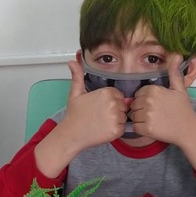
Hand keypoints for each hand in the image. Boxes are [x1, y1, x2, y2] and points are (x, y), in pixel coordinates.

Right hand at [34, 58, 127, 177]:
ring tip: (101, 123)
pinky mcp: (117, 130)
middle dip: (114, 110)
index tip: (100, 107)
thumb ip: (78, 76)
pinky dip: (115, 130)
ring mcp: (116, 117)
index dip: (110, 101)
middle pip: (122, 105)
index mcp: (106, 92)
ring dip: (116, 120)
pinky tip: (103, 130)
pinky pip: (123, 128)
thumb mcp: (75, 93)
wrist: (72, 134)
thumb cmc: (74, 115)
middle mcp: (113, 103)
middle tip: (100, 116)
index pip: (118, 95)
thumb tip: (72, 62)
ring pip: (123, 117)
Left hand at [128, 56, 195, 144]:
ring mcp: (147, 115)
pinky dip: (141, 128)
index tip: (156, 105)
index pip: (138, 94)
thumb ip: (174, 72)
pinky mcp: (146, 129)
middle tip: (156, 113)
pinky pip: (135, 127)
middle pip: (134, 105)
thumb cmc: (183, 110)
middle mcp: (149, 101)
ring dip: (140, 119)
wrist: (188, 130)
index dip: (145, 100)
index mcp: (154, 90)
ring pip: (133, 116)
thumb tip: (176, 54)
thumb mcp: (179, 88)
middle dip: (141, 109)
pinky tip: (152, 127)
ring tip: (155, 120)